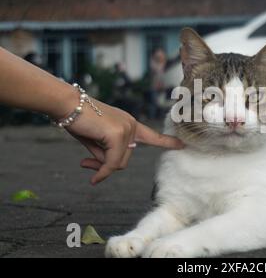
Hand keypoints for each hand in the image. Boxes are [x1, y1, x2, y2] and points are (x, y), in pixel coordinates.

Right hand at [63, 97, 183, 184]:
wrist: (66, 104)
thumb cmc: (79, 121)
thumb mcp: (96, 141)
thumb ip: (106, 153)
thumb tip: (106, 170)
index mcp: (129, 124)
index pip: (152, 136)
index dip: (167, 142)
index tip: (182, 145)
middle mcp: (132, 126)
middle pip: (125, 158)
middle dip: (106, 165)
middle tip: (86, 164)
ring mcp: (127, 129)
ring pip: (118, 162)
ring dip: (101, 165)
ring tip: (85, 159)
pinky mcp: (118, 134)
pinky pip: (112, 162)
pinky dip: (102, 172)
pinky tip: (93, 177)